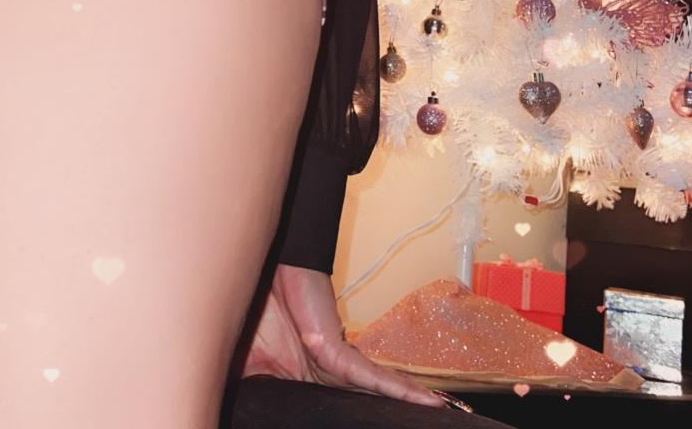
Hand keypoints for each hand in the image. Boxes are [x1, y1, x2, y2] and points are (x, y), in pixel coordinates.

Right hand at [237, 262, 443, 407]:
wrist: (257, 278)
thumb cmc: (255, 314)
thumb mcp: (249, 367)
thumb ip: (262, 390)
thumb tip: (257, 412)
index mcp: (310, 380)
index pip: (340, 405)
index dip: (356, 417)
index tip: (375, 424)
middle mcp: (329, 373)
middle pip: (364, 402)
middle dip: (391, 414)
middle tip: (432, 419)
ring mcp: (336, 362)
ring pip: (378, 392)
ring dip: (409, 404)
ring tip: (442, 412)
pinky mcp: (338, 352)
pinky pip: (372, 378)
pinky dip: (399, 391)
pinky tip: (426, 401)